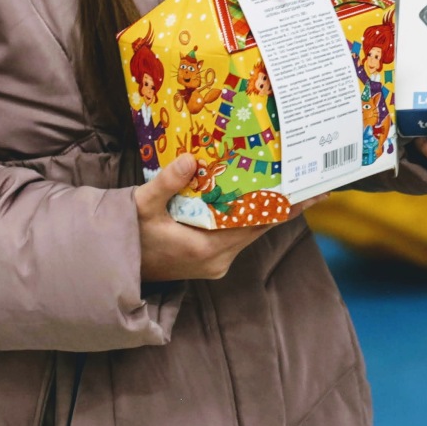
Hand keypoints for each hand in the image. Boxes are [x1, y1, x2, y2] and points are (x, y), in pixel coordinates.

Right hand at [135, 155, 303, 283]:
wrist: (113, 265)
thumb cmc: (127, 235)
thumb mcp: (142, 206)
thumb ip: (166, 183)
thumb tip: (191, 160)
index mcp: (207, 248)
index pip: (258, 224)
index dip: (287, 207)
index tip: (313, 193)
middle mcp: (218, 260)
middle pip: (261, 226)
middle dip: (286, 205)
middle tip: (313, 182)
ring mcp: (215, 262)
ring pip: (251, 230)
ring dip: (269, 208)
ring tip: (292, 185)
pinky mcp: (210, 260)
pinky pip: (239, 234)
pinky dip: (250, 215)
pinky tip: (259, 197)